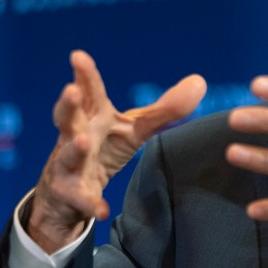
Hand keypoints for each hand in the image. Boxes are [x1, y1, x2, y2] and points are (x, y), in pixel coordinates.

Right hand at [27, 50, 205, 252]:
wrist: (72, 191)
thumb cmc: (105, 146)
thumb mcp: (136, 127)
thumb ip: (165, 108)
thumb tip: (200, 81)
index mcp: (93, 116)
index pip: (89, 91)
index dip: (84, 74)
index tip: (78, 55)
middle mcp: (76, 135)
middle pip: (67, 117)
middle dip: (68, 104)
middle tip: (71, 90)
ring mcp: (69, 164)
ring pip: (68, 154)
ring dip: (75, 148)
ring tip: (82, 142)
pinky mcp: (73, 192)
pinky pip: (82, 198)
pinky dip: (91, 203)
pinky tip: (102, 211)